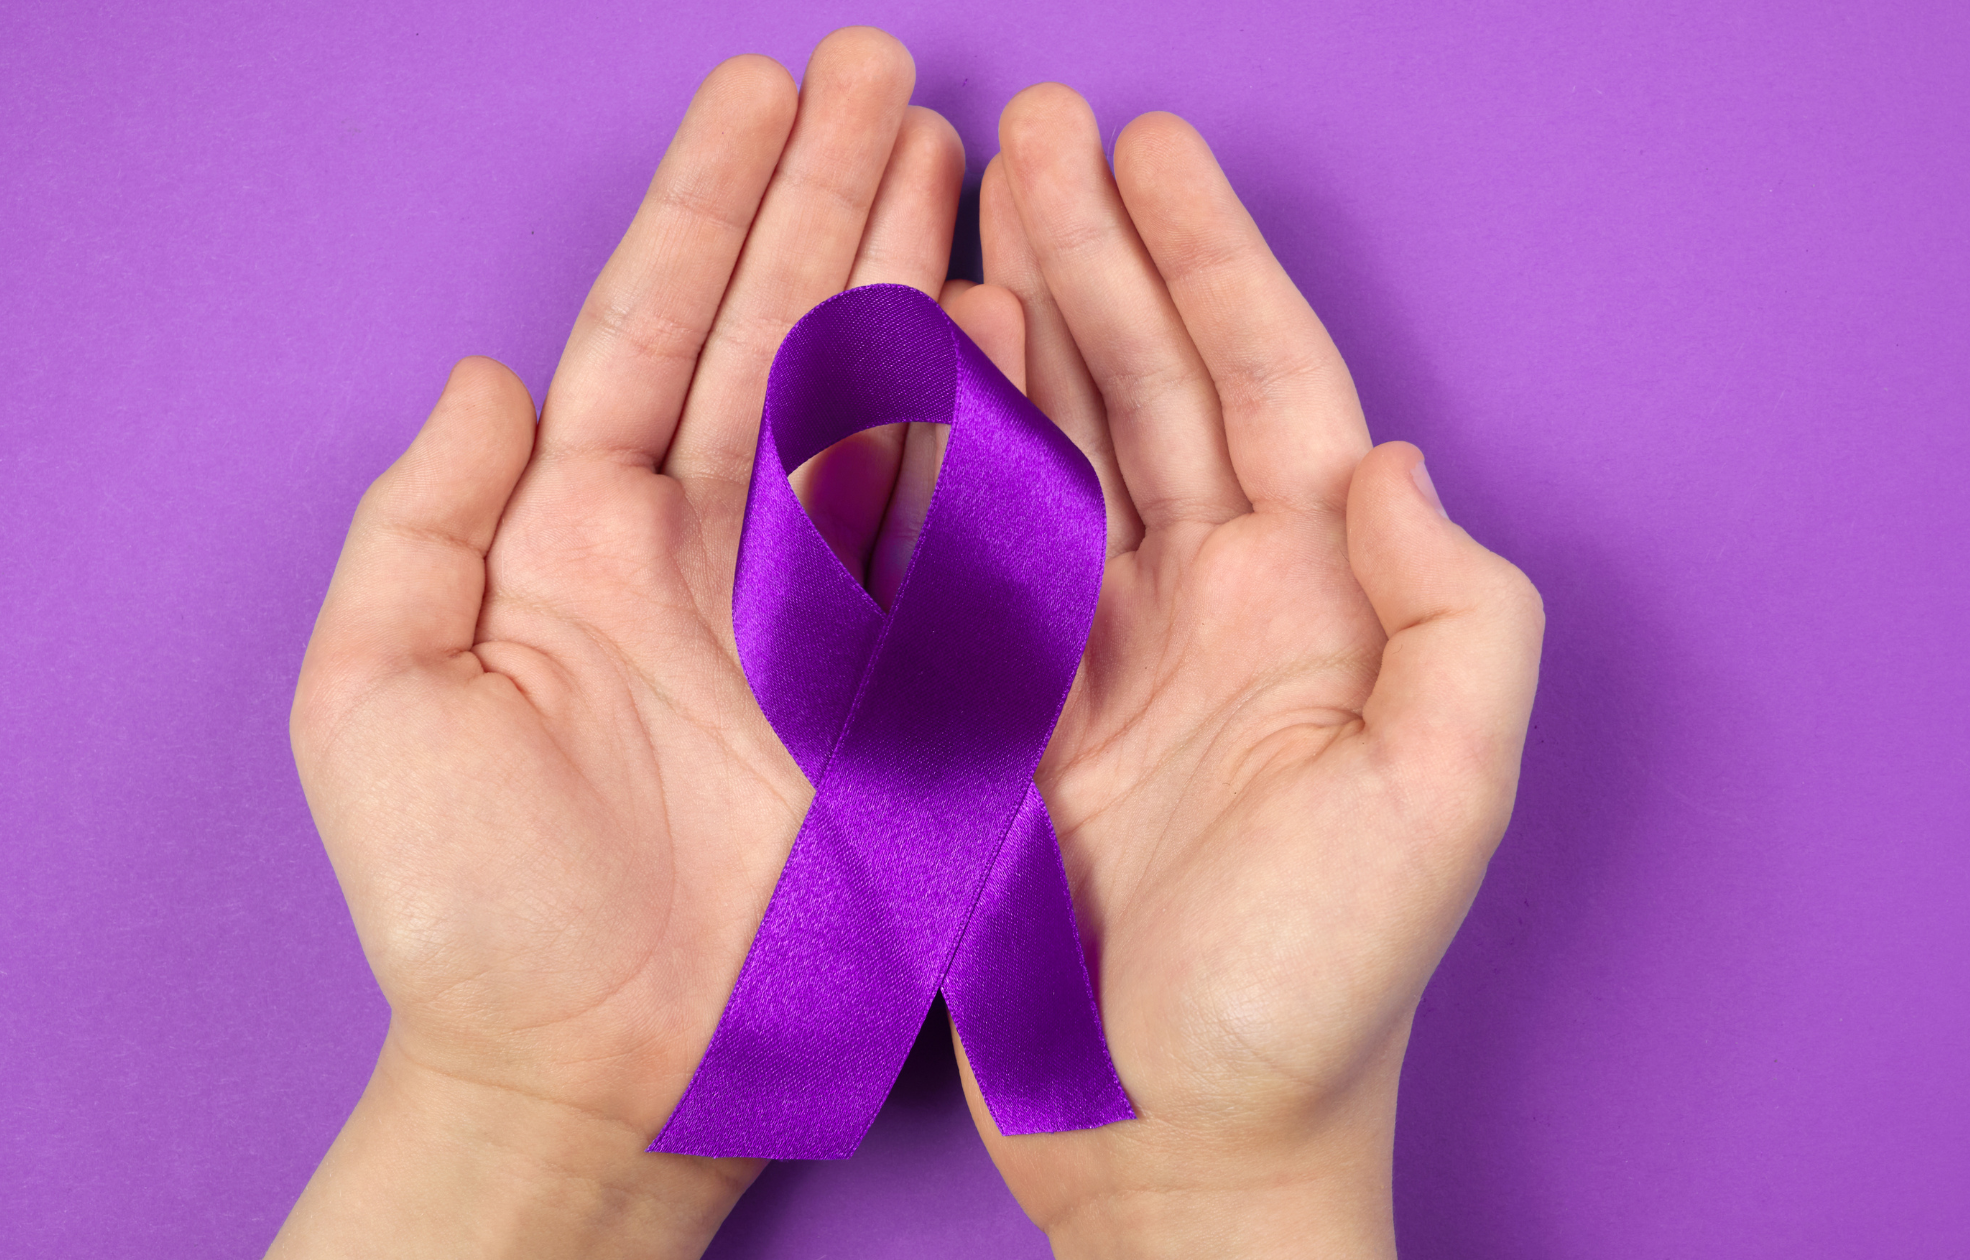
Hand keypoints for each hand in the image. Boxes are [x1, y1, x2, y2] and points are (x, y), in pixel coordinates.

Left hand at [272, 29, 988, 1256]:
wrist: (598, 1072)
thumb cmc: (471, 909)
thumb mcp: (382, 703)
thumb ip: (422, 526)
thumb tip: (490, 377)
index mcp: (581, 533)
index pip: (657, 323)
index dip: (712, 201)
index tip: (765, 89)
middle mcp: (709, 546)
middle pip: (781, 331)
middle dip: (834, 195)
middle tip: (889, 74)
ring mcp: (817, 609)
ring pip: (879, 402)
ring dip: (917, 274)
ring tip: (961, 154)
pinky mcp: (902, 684)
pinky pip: (955, 536)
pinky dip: (990, 428)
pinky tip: (1015, 324)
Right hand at [940, 87, 1543, 1256]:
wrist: (1179, 1138)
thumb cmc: (1318, 988)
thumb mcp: (1436, 804)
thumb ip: (1457, 618)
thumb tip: (1391, 458)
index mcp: (1318, 600)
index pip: (1268, 386)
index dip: (1212, 261)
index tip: (1153, 149)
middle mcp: (1215, 602)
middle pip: (1152, 386)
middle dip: (1099, 253)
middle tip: (1035, 131)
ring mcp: (1105, 650)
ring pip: (1056, 446)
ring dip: (1018, 324)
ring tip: (967, 209)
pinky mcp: (1010, 711)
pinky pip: (969, 552)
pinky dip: (939, 456)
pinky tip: (908, 375)